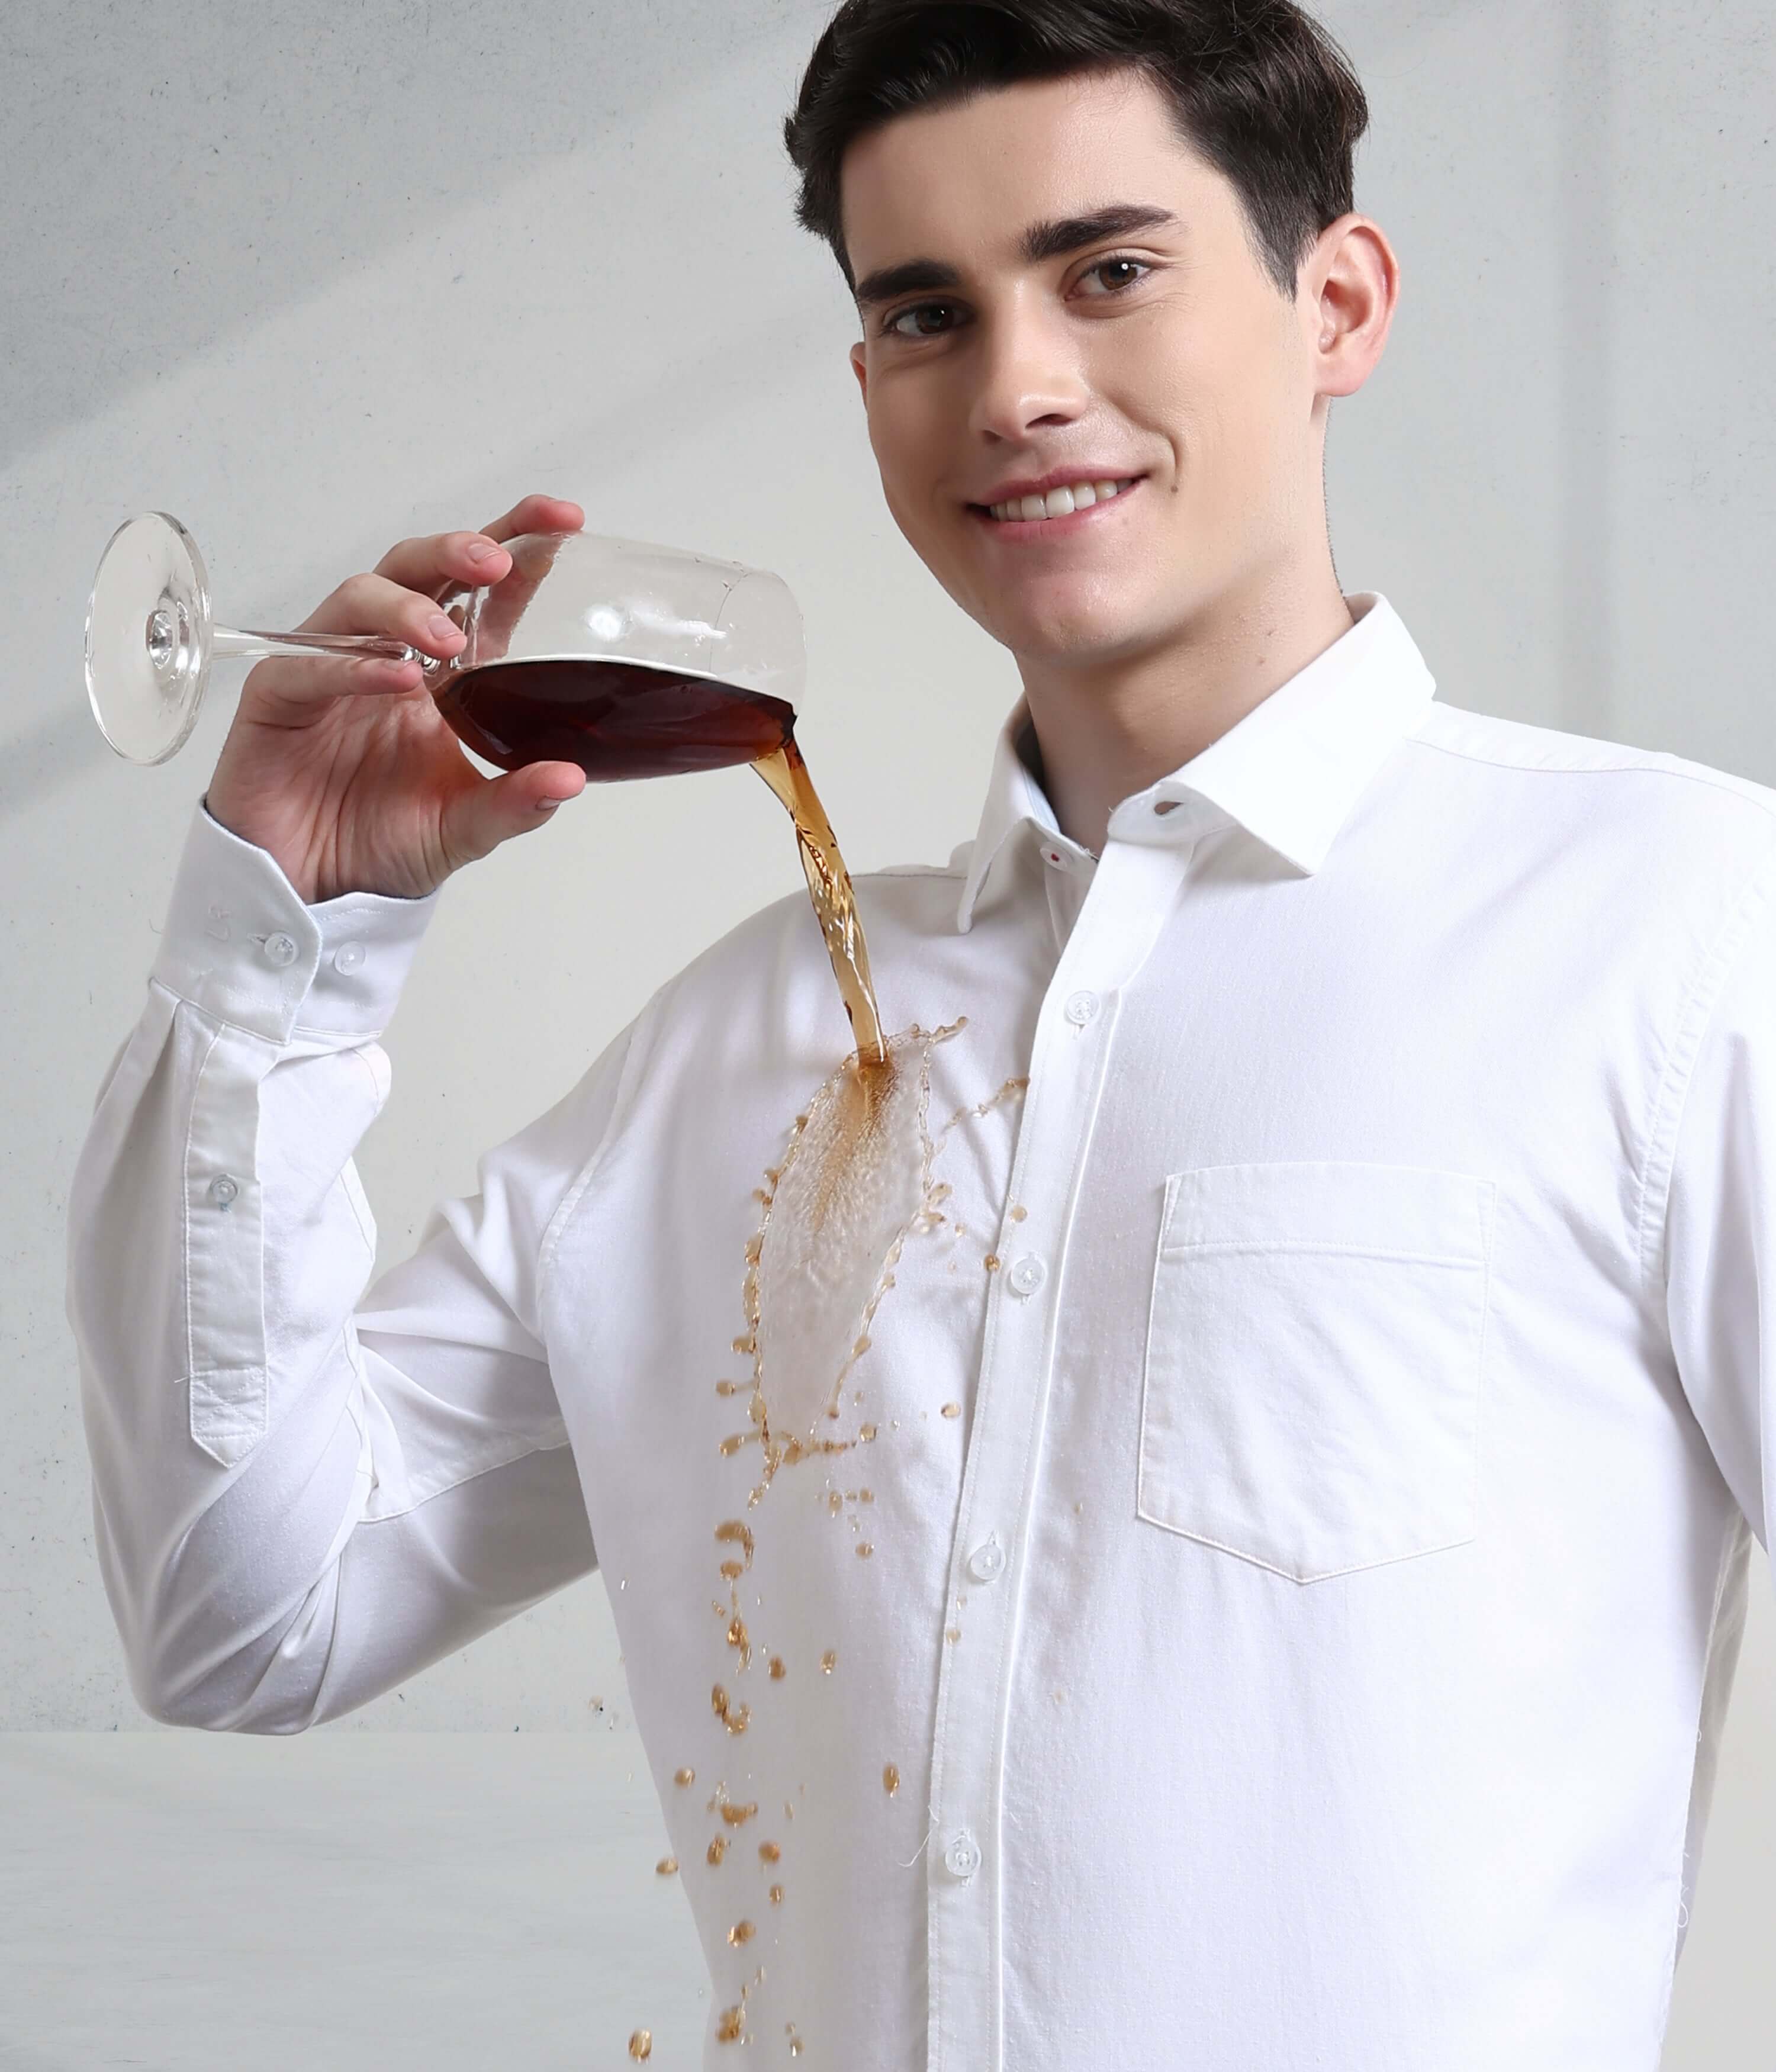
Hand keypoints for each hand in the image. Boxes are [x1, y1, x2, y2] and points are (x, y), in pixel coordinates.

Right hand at [203, 493, 589, 902]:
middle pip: (415, 570)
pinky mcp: (277, 700)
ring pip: (357, 600)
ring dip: (403, 607)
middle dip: (455, 551)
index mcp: (440, 675)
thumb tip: (572, 778)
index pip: (481, 593)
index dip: (516, 546)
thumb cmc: (381, 845)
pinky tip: (393, 675)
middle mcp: (386, 657)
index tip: (565, 521)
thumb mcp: (466, 828)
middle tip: (494, 561)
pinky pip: (307, 666)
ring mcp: (328, 671)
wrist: (314, 894)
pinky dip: (350, 665)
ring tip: (444, 639)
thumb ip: (516, 803)